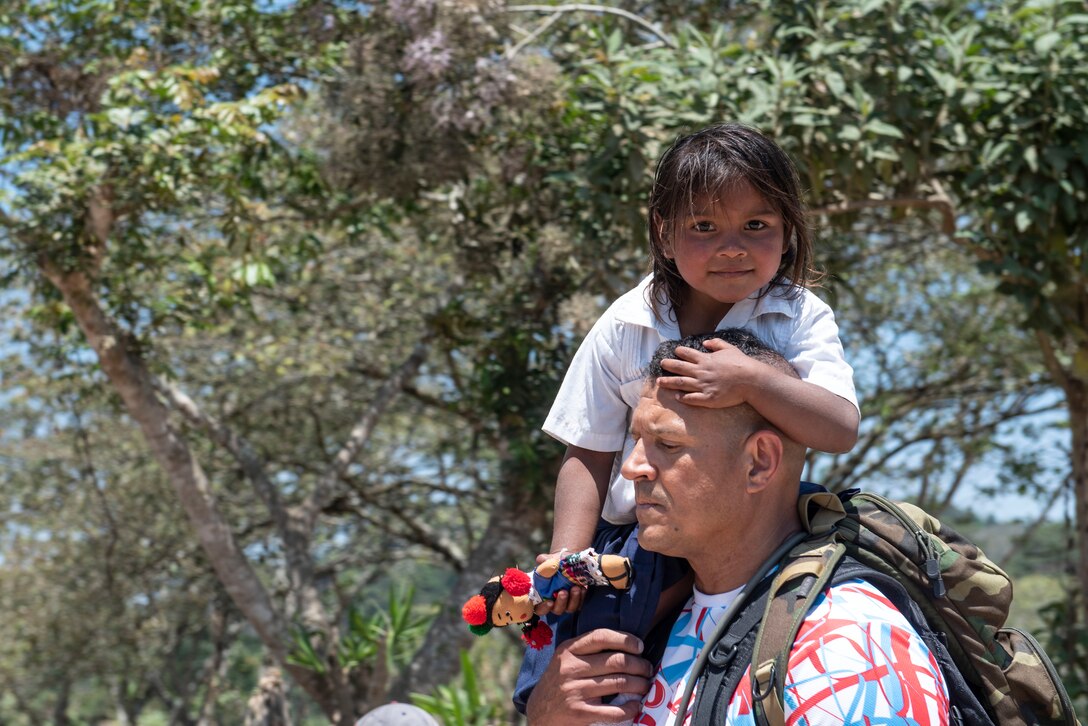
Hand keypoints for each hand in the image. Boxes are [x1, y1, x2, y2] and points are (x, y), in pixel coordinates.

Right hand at [526, 629, 651, 724]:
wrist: (539, 712)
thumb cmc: (558, 683)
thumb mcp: (565, 660)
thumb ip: (587, 651)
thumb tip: (626, 645)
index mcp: (568, 650)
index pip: (601, 636)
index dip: (625, 639)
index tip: (639, 646)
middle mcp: (570, 668)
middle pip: (616, 661)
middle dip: (639, 664)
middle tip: (647, 669)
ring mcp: (574, 691)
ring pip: (619, 683)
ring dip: (640, 684)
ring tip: (645, 685)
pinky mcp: (580, 713)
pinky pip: (614, 711)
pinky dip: (630, 708)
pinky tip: (635, 706)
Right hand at [534, 551, 585, 615]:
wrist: (568, 562)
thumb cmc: (554, 564)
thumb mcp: (548, 561)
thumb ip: (543, 561)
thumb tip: (541, 560)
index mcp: (542, 596)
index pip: (540, 609)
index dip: (544, 608)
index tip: (549, 602)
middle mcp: (554, 603)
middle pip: (557, 610)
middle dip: (561, 602)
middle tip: (563, 592)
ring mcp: (566, 603)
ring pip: (570, 608)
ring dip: (574, 600)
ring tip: (576, 588)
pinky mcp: (577, 600)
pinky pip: (580, 603)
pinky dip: (582, 597)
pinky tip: (582, 588)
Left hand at [656, 338, 759, 407]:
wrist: (751, 380)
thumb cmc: (742, 364)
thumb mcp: (730, 349)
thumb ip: (717, 344)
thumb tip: (705, 342)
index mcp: (706, 360)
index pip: (688, 354)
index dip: (679, 352)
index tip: (674, 352)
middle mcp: (702, 372)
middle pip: (680, 368)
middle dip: (668, 365)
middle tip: (660, 364)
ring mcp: (703, 386)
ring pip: (681, 384)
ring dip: (669, 382)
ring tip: (659, 382)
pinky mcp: (708, 398)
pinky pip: (692, 398)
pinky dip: (683, 398)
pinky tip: (676, 397)